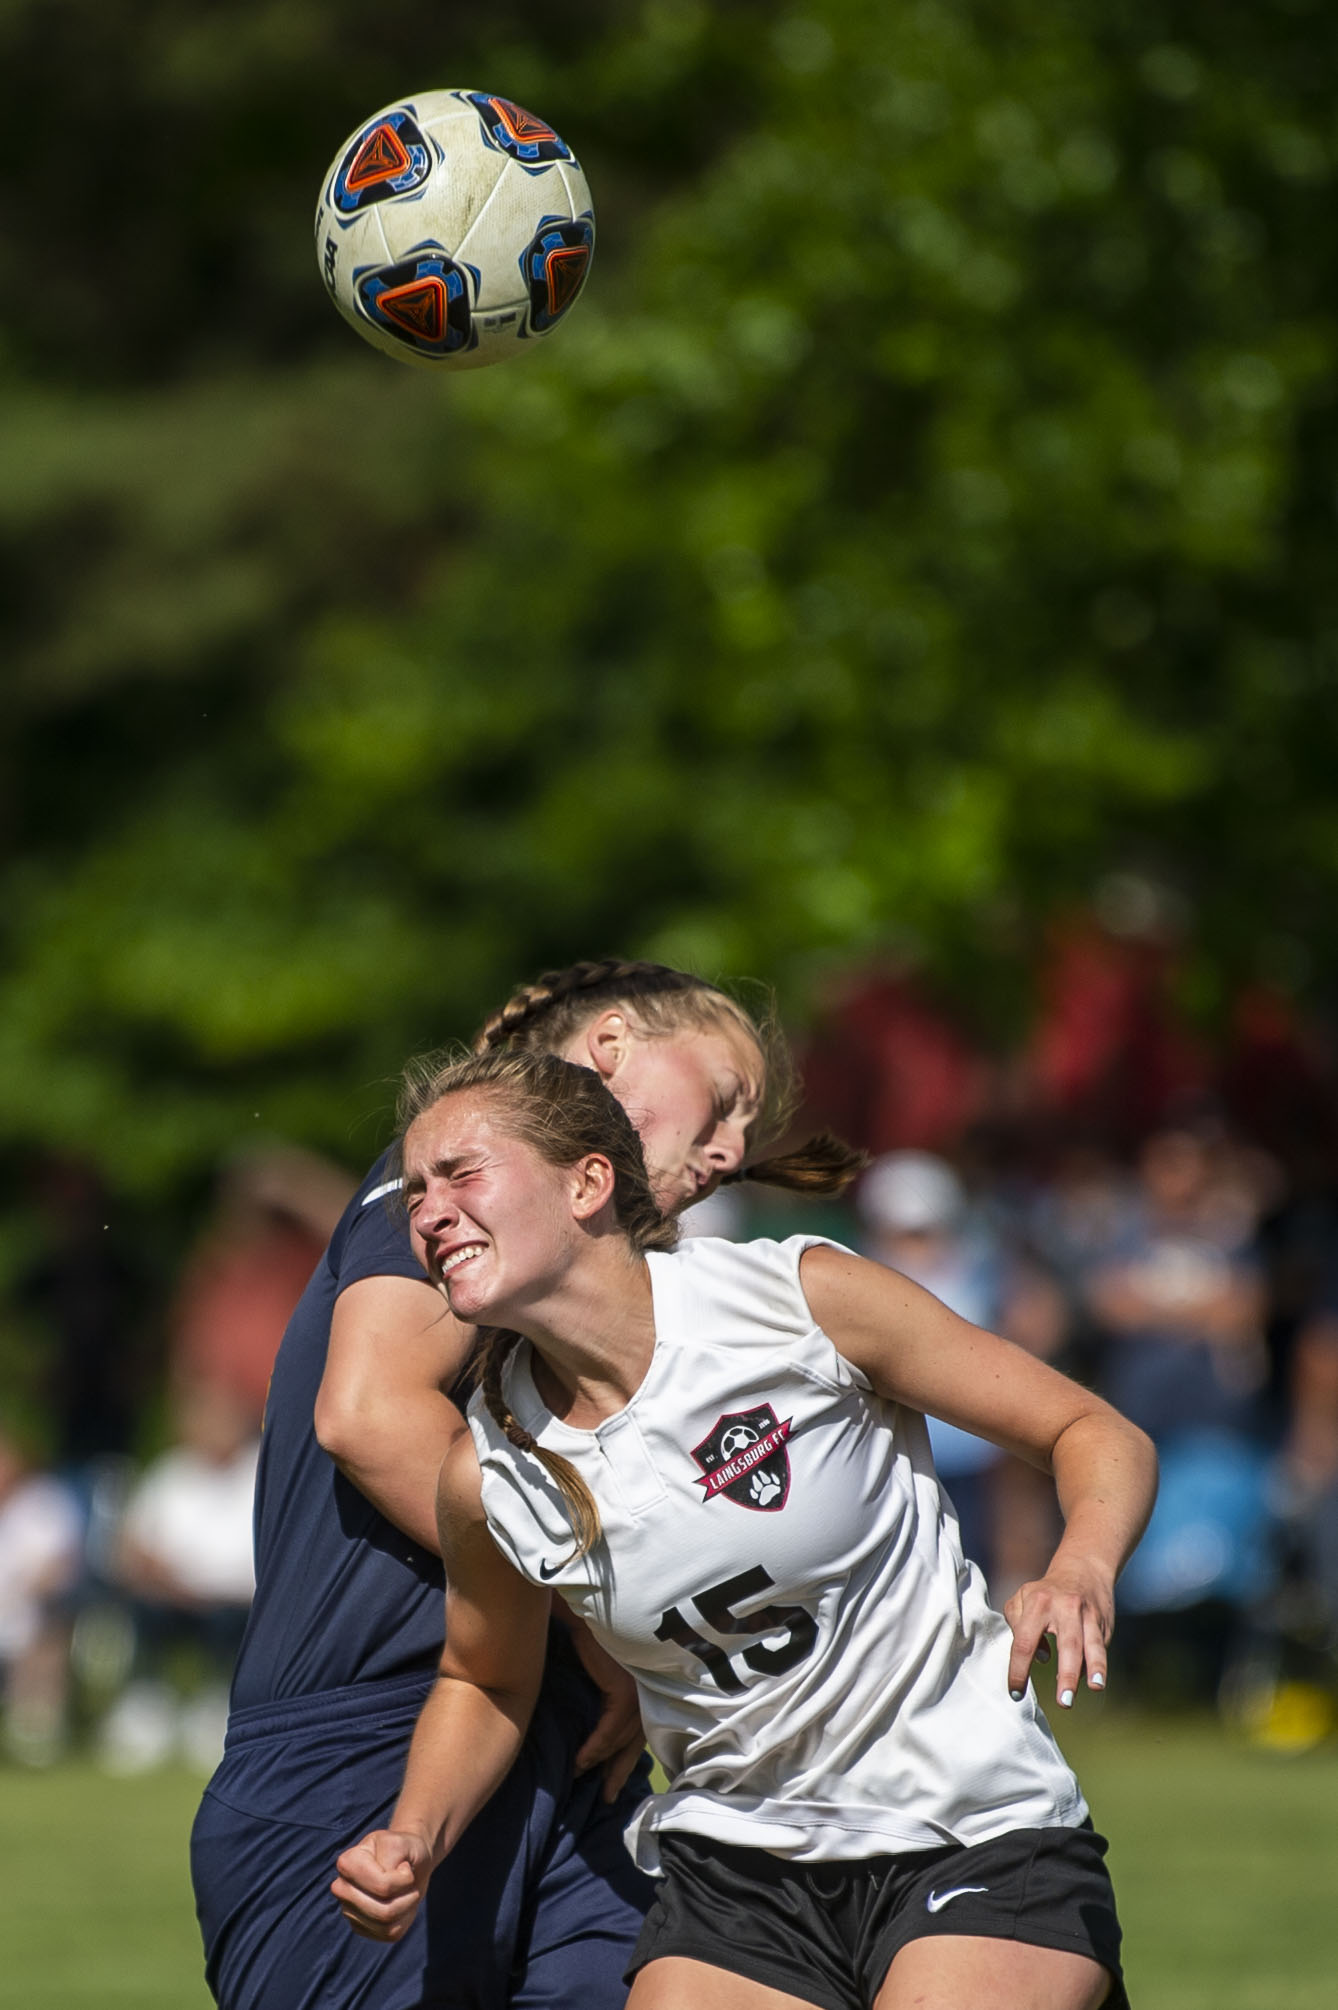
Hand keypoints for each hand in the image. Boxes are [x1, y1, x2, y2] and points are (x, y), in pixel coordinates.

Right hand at [331, 1828, 432, 1940]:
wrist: (408, 1862)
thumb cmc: (404, 1850)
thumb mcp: (402, 1842)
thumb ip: (392, 1856)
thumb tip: (383, 1887)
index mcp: (347, 1863)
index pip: (383, 1887)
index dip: (404, 1879)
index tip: (405, 1866)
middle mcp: (342, 1889)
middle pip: (383, 1912)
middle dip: (407, 1897)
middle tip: (409, 1881)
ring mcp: (349, 1910)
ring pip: (386, 1925)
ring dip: (407, 1908)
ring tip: (408, 1891)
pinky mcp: (360, 1928)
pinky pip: (389, 1934)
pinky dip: (404, 1920)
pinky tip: (401, 1903)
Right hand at [567, 1618, 646, 1801]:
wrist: (584, 1601)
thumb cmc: (587, 1620)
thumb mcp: (593, 1653)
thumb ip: (592, 1676)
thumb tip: (576, 1699)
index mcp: (641, 1678)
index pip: (637, 1724)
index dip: (625, 1752)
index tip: (613, 1777)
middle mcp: (645, 1685)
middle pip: (635, 1738)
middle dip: (620, 1768)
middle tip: (609, 1797)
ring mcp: (637, 1688)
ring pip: (622, 1739)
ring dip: (602, 1763)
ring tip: (582, 1778)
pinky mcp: (624, 1690)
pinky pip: (609, 1730)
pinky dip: (595, 1748)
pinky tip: (581, 1762)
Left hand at [1003, 1556, 1113, 1709]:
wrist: (1082, 1569)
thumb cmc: (1044, 1593)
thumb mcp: (1023, 1599)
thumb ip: (1019, 1625)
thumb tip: (1038, 1658)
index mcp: (1036, 1603)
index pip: (1024, 1642)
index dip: (1019, 1669)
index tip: (1016, 1693)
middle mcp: (1064, 1607)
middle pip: (1066, 1644)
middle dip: (1065, 1674)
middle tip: (1064, 1702)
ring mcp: (1087, 1615)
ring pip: (1091, 1645)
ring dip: (1093, 1669)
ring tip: (1093, 1688)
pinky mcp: (1103, 1622)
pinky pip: (1100, 1646)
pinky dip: (1099, 1665)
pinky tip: (1097, 1682)